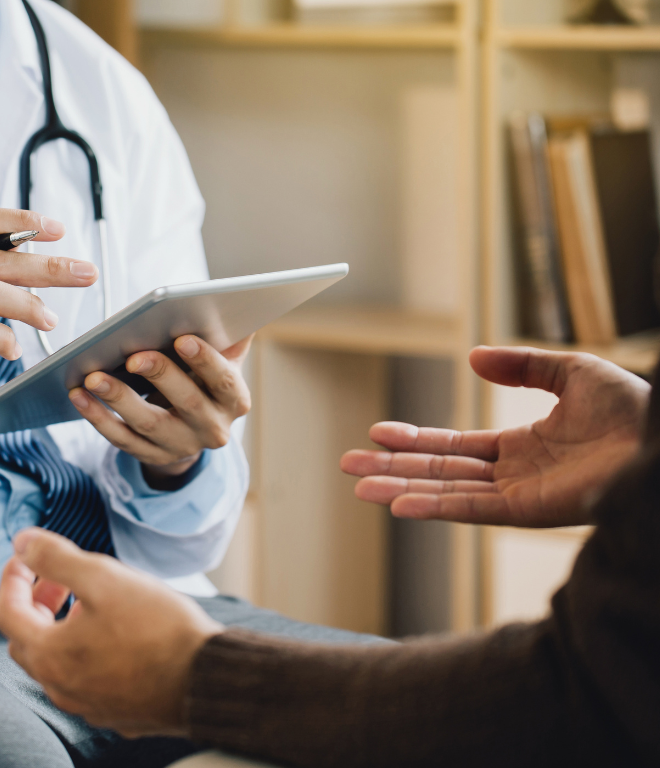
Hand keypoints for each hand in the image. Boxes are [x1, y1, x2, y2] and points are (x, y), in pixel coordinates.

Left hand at [0, 528, 222, 736]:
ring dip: (60, 628)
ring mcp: (88, 704)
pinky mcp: (115, 712)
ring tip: (89, 603)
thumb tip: (22, 542)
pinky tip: (113, 635)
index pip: (7, 611)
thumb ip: (55, 557)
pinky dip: (84, 652)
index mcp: (50, 655)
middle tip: (60, 579)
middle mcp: (61, 687)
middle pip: (27, 640)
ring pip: (55, 663)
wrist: (207, 677)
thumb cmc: (157, 628)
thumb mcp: (103, 577)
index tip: (27, 556)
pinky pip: (85, 680)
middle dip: (35, 602)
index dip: (12, 577)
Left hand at [68, 335, 252, 485]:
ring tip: (92, 376)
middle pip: (187, 402)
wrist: (195, 428)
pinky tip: (79, 396)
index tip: (181, 338)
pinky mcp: (151, 455)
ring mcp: (181, 446)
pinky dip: (98, 418)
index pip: (223, 381)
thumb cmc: (205, 380)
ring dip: (118, 398)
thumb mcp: (223, 360)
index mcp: (234, 400)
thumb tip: (227, 302)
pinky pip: (121, 439)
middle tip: (132, 356)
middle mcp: (213, 428)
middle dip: (159, 376)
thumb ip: (227, 336)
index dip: (205, 360)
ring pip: (148, 423)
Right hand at [340, 346, 650, 527]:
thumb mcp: (570, 372)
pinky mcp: (529, 511)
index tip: (377, 433)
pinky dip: (434, 508)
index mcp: (521, 447)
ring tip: (358, 487)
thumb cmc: (633, 408)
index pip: (454, 446)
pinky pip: (472, 509)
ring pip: (445, 492)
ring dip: (399, 489)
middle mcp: (513, 475)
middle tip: (348, 466)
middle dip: (391, 468)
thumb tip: (473, 358)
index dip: (415, 439)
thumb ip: (521, 366)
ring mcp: (518, 496)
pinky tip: (400, 505)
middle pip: (438, 472)